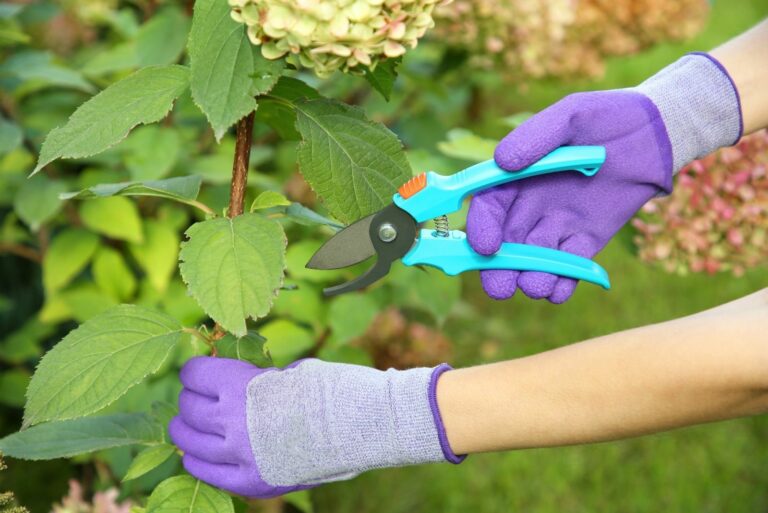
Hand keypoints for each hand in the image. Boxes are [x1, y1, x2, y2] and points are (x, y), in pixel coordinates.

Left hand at [169, 357, 459, 497]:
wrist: (361, 426)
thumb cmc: (331, 389)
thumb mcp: (287, 371)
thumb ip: (253, 378)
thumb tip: (227, 381)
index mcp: (240, 385)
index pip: (193, 374)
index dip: (197, 370)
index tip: (203, 371)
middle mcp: (231, 420)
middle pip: (188, 406)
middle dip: (193, 398)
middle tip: (203, 397)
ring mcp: (238, 454)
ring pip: (187, 439)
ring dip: (188, 428)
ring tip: (197, 425)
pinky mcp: (248, 481)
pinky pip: (202, 471)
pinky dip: (197, 459)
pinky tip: (201, 453)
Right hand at [467, 90, 672, 301]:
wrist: (656, 135)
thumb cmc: (609, 116)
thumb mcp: (571, 115)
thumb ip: (536, 136)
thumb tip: (503, 162)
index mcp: (517, 178)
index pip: (489, 207)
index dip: (482, 228)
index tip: (486, 247)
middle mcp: (530, 207)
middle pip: (503, 245)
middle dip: (498, 269)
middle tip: (500, 288)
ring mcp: (557, 227)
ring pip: (533, 262)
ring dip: (531, 278)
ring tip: (538, 284)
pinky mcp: (585, 242)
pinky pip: (568, 269)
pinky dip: (562, 284)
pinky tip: (560, 288)